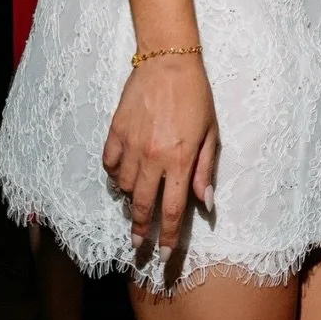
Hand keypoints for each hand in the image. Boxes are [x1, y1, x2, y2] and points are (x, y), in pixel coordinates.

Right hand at [102, 52, 217, 257]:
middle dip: (141, 232)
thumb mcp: (211, 133)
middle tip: (138, 246)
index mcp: (180, 160)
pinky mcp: (115, 132)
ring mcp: (131, 146)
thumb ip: (206, 170)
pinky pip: (109, 166)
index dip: (167, 238)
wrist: (169, 62)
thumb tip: (206, 204)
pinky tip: (121, 178)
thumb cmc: (197, 96)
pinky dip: (114, 177)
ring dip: (130, 202)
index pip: (172, 210)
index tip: (163, 257)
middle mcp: (153, 157)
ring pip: (124, 188)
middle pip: (143, 206)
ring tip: (135, 207)